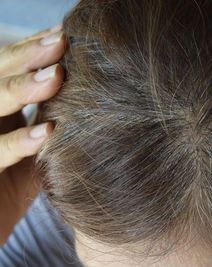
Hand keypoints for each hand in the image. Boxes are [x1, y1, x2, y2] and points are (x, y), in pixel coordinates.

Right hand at [0, 25, 64, 245]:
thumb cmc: (10, 189)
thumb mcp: (31, 153)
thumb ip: (49, 126)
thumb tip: (85, 99)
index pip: (8, 70)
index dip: (32, 51)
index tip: (64, 36)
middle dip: (26, 57)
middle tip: (60, 42)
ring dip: (20, 89)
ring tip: (55, 77)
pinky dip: (18, 142)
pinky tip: (46, 132)